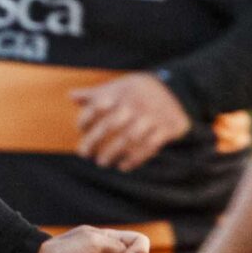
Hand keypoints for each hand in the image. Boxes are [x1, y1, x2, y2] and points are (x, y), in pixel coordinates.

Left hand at [73, 72, 191, 171]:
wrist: (180, 90)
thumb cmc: (139, 91)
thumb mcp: (120, 86)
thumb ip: (96, 94)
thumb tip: (71, 96)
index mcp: (123, 91)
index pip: (99, 105)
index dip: (86, 118)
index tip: (80, 129)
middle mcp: (137, 103)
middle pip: (111, 124)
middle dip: (95, 140)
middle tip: (84, 154)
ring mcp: (152, 117)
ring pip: (129, 138)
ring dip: (113, 153)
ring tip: (102, 163)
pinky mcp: (166, 128)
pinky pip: (149, 147)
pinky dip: (135, 159)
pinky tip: (123, 166)